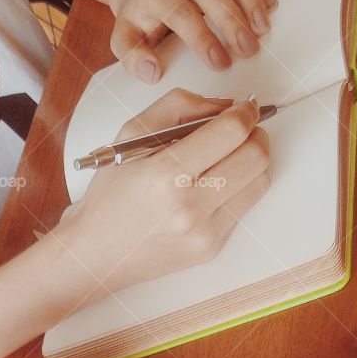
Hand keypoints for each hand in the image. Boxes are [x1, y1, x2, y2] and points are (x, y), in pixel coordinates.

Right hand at [55, 89, 270, 297]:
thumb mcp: (130, 134)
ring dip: (252, 161)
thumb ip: (178, 106)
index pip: (231, 132)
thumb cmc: (110, 195)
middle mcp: (188, 207)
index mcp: (165, 174)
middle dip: (256, 134)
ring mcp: (203, 232)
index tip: (244, 107)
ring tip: (230, 156)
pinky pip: (243, 207)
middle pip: (257, 156)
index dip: (246, 112)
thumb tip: (226, 105)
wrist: (96, 252)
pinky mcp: (210, 248)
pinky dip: (237, 188)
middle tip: (242, 129)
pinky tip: (213, 186)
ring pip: (260, 182)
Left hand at [108, 0, 277, 81]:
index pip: (182, 14)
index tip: (220, 63)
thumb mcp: (124, 40)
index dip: (203, 39)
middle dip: (233, 23)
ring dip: (251, 3)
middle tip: (248, 50)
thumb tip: (152, 73)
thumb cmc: (138, 19)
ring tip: (263, 30)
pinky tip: (270, 4)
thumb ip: (133, 58)